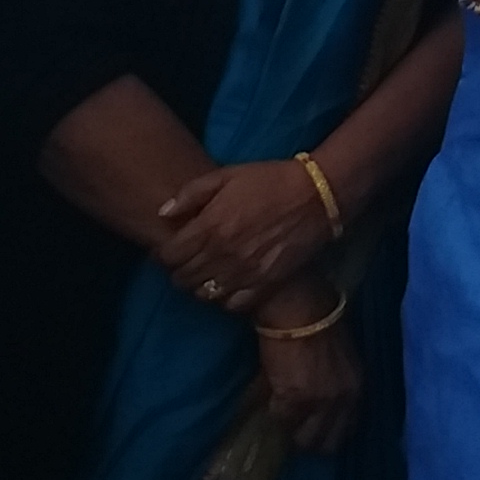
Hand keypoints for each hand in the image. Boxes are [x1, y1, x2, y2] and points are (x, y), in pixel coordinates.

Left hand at [150, 159, 331, 311]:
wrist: (316, 196)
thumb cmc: (270, 180)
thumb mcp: (228, 175)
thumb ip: (191, 194)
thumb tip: (163, 213)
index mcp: (209, 226)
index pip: (169, 255)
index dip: (164, 254)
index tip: (170, 249)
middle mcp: (222, 254)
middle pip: (183, 278)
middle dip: (179, 271)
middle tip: (186, 262)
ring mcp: (243, 273)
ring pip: (204, 294)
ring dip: (199, 285)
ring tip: (206, 274)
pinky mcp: (264, 284)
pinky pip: (232, 304)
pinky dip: (225, 298)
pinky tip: (228, 284)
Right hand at [254, 316, 363, 458]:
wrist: (299, 305)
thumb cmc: (318, 322)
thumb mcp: (340, 359)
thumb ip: (337, 384)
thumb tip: (322, 404)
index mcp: (357, 388)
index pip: (348, 428)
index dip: (330, 432)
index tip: (316, 428)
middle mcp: (343, 400)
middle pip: (328, 443)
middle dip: (311, 440)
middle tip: (296, 430)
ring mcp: (319, 403)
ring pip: (304, 440)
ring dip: (292, 431)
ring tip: (284, 419)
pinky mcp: (294, 399)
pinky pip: (281, 420)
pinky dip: (275, 413)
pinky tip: (272, 399)